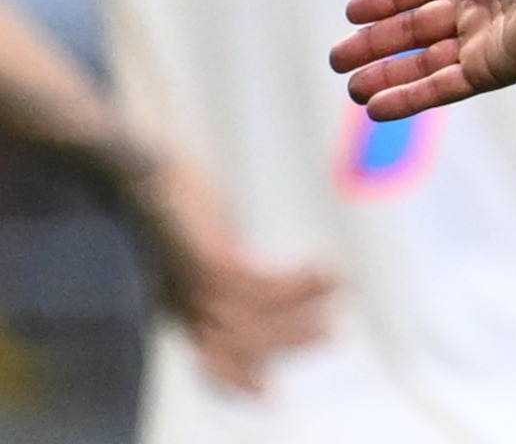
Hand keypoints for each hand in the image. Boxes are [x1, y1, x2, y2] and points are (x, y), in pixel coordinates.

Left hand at [134, 160, 335, 395]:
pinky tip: (322, 270)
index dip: (236, 378)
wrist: (134, 166)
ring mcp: (195, 283)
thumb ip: (219, 257)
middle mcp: (183, 300)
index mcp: (177, 298)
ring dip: (301, 316)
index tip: (268, 393)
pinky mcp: (209, 262)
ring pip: (254, 323)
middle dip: (288, 344)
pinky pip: (263, 289)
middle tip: (330, 333)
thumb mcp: (194, 233)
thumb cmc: (164, 192)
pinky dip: (300, 286)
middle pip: (238, 344)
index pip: (209, 353)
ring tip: (337, 292)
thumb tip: (247, 265)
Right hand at [327, 0, 515, 120]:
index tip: (352, 12)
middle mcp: (485, 3)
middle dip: (377, 43)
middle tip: (337, 58)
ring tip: (351, 89)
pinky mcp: (495, 67)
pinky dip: (410, 99)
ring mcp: (490, 39)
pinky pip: (443, 87)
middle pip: (418, 28)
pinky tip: (376, 109)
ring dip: (386, 75)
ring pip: (426, 63)